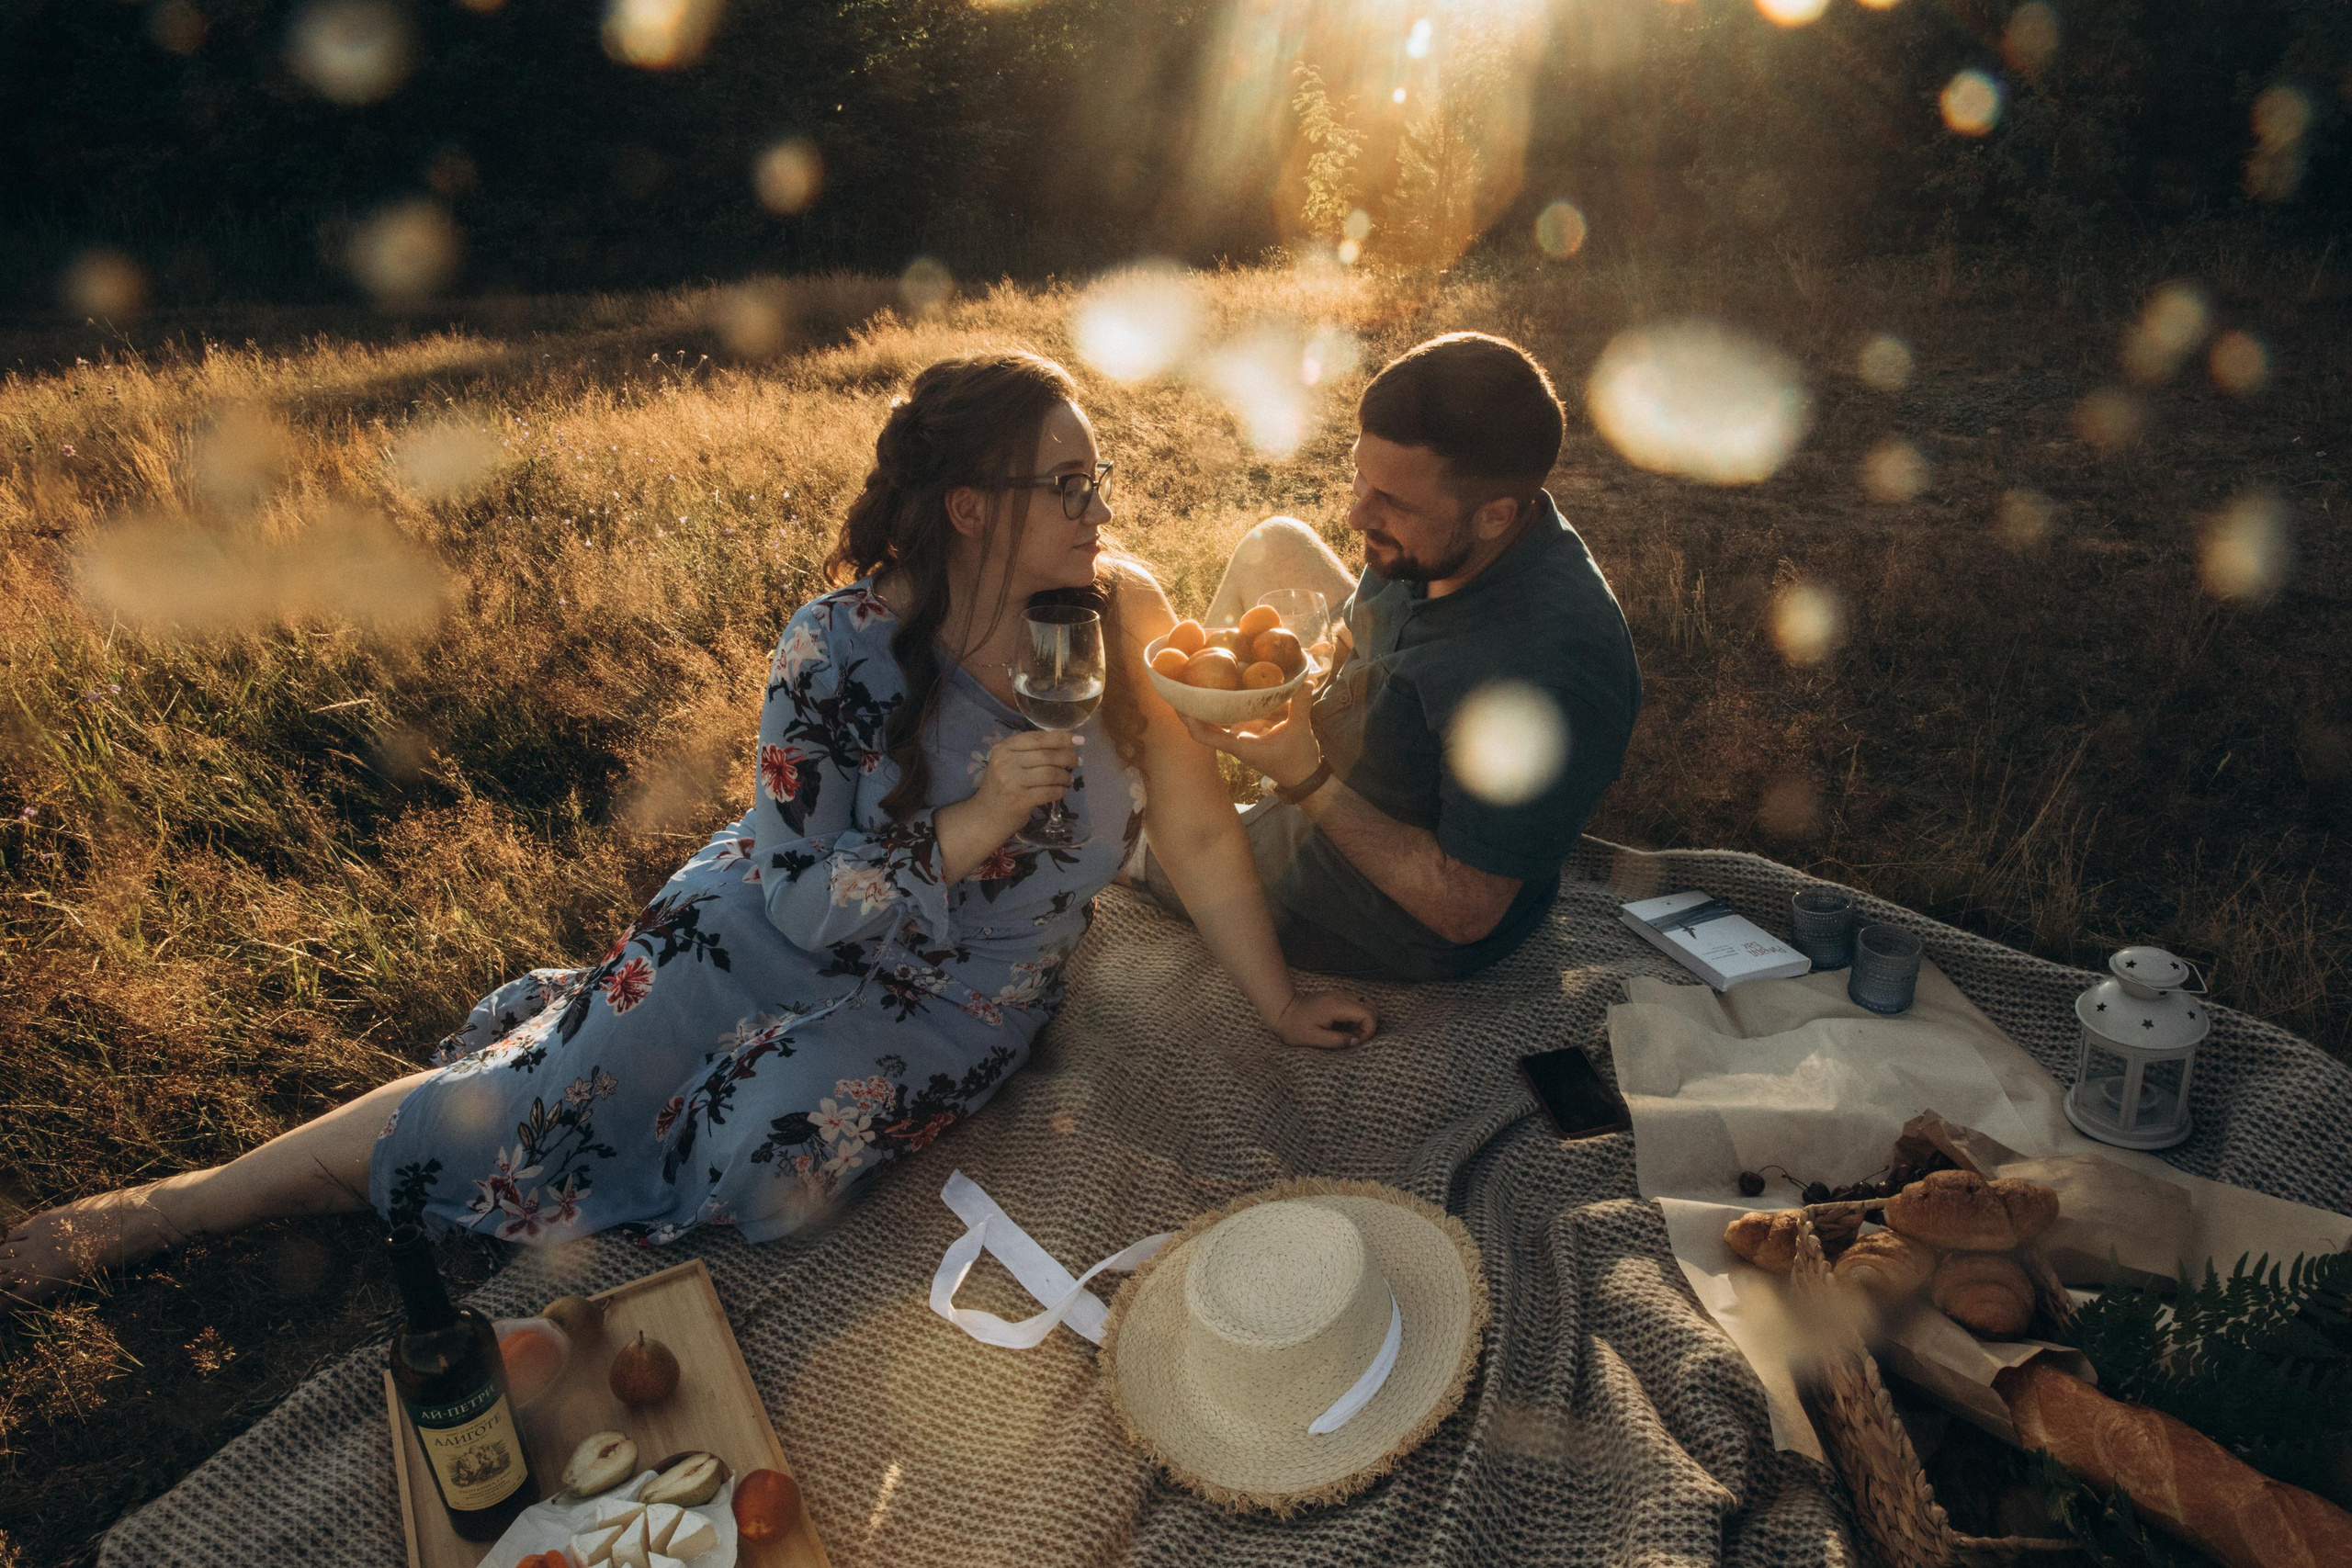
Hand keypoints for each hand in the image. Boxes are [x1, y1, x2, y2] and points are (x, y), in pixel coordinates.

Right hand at [970, 728, 1081, 835]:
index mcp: (1003, 748)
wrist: (985, 817)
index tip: (1079, 739)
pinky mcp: (1020, 800)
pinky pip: (1049, 792)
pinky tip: (1061, 791)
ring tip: (1068, 779)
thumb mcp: (1007, 764)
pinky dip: (1059, 791)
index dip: (1061, 738)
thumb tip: (1064, 744)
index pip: (1037, 738)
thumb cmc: (1000, 788)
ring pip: (1050, 773)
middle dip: (1067, 757)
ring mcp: (1012, 781)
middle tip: (1077, 762)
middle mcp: (1005, 762)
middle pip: (1046, 755)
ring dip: (1065, 776)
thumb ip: (1029, 752)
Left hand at [1181, 693, 1322, 792]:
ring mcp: (1241, 736)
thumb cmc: (1298, 760)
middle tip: (1179, 685)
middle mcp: (1236, 740)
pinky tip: (1220, 688)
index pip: (1206, 737)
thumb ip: (1301, 706)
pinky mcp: (1249, 732)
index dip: (1190, 723)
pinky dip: (1223, 705)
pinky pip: (1230, 717)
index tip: (1180, 705)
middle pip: (1204, 726)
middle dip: (1190, 709)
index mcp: (1240, 745)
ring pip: (1215, 721)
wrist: (1303, 777)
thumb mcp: (1300, 731)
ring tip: (1192, 683)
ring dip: (1203, 706)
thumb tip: (1306, 682)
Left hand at [1269, 990, 1376, 1047]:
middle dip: (1367, 1026)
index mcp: (1337, 1006)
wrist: (1283, 1011)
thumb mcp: (1314, 1039)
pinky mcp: (1337, 997)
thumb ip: (1337, 1041)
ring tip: (1346, 1034)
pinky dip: (1355, 1018)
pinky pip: (1355, 1006)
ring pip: (1365, 1006)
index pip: (1368, 1014)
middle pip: (1371, 1008)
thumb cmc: (1295, 1027)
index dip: (1368, 1031)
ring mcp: (1340, 995)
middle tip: (1351, 1038)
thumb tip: (1356, 1041)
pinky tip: (1342, 1027)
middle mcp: (1342, 996)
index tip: (1355, 1041)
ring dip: (1361, 1022)